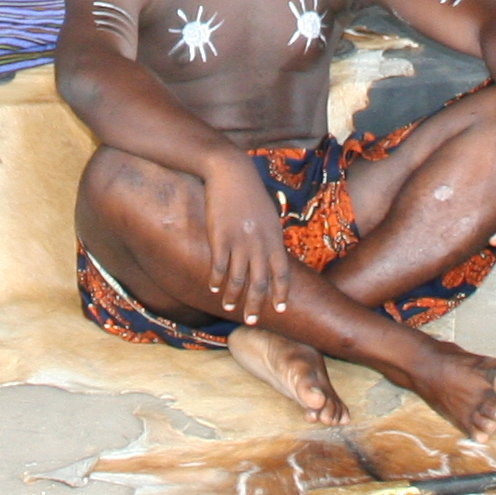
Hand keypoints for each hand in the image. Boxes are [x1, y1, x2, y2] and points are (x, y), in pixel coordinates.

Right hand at [200, 159, 294, 327]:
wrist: (231, 172)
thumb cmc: (250, 193)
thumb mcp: (269, 215)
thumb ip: (272, 238)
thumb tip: (274, 257)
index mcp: (275, 238)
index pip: (282, 273)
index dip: (281, 293)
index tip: (280, 310)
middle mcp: (259, 243)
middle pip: (260, 282)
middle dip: (256, 304)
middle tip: (250, 321)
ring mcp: (239, 241)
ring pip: (238, 279)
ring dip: (233, 297)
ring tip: (228, 308)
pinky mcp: (220, 237)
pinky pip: (218, 266)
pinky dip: (216, 280)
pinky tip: (213, 288)